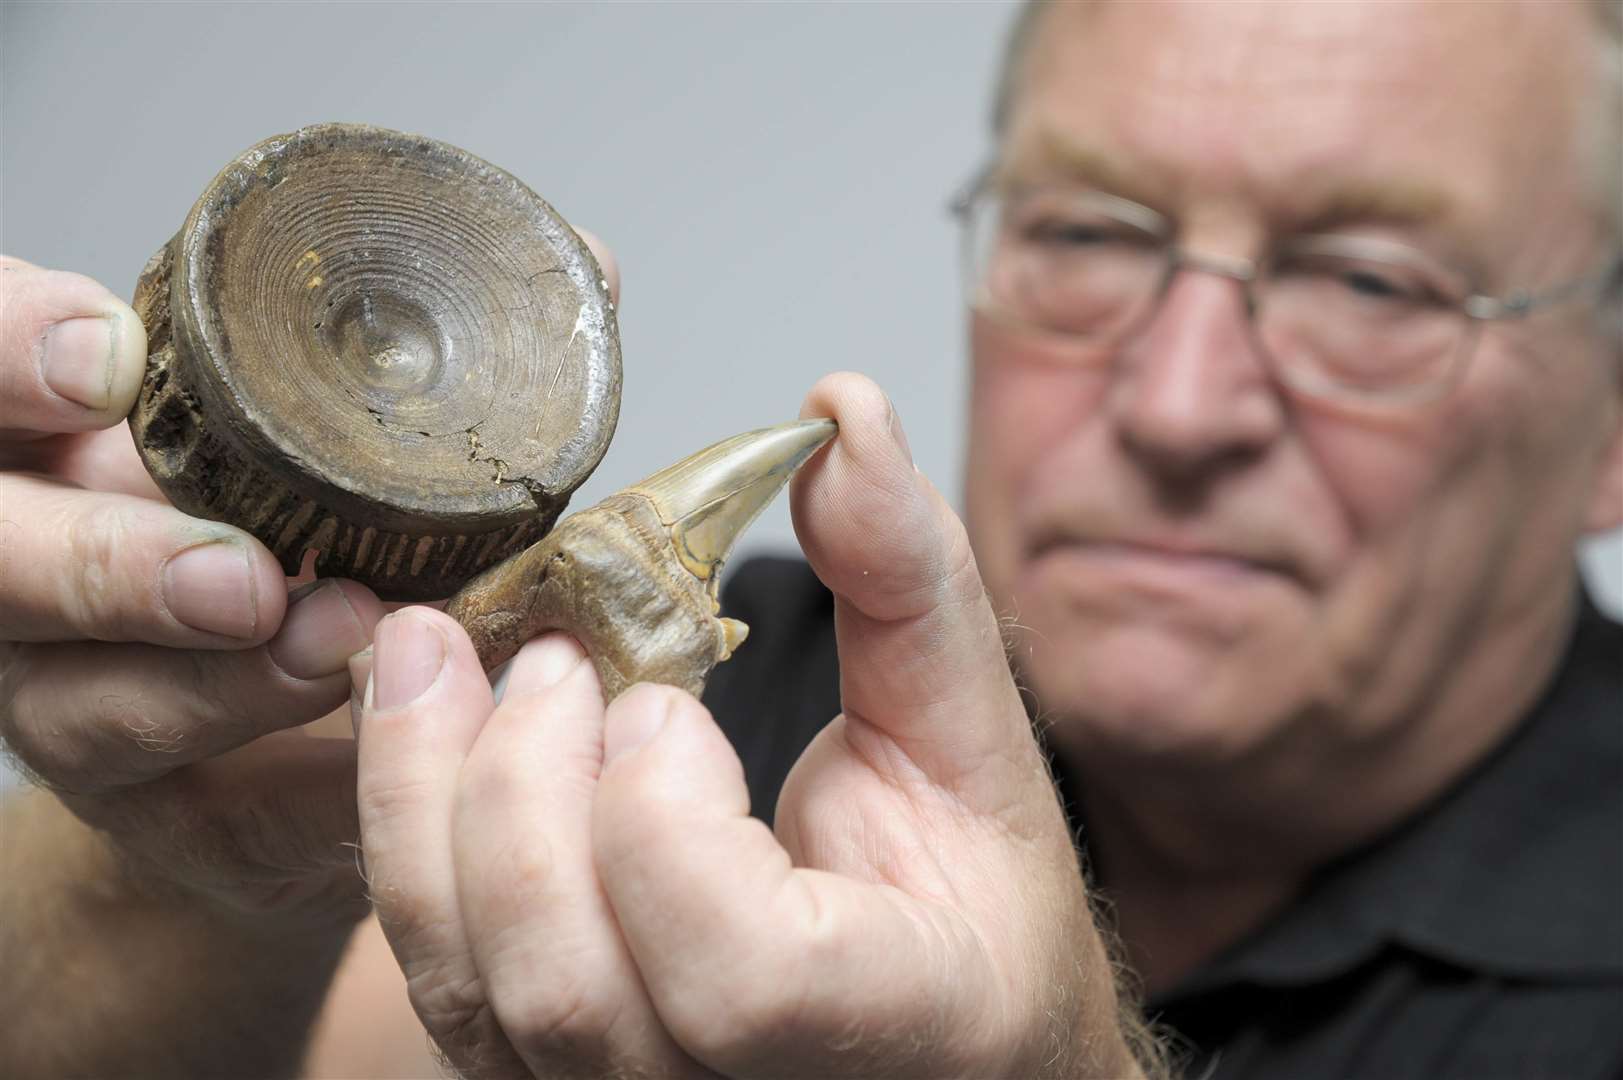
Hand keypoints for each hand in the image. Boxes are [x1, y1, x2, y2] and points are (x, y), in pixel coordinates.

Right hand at [0, 255, 385, 929]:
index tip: (110, 355)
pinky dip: (315, 786)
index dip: (13, 354)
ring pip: (94, 703)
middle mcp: (30, 565)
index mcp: (50, 439)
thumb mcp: (315, 434)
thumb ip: (416, 357)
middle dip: (107, 563)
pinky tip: (386, 756)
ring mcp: (73, 696)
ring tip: (341, 648)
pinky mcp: (158, 808)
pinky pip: (219, 809)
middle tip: (245, 574)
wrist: (251, 742)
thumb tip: (582, 268)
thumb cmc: (286, 542)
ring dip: (224, 687)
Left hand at [355, 373, 1144, 1077]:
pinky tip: (430, 730)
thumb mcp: (971, 735)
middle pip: (564, 987)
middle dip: (519, 781)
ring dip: (424, 797)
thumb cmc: (968, 898)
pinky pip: (435, 982)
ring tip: (438, 659)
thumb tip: (840, 414)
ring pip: (465, 995)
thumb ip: (904, 579)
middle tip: (552, 654)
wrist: (933, 1029)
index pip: (738, 978)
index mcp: (884, 1024)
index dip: (669, 822)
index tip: (671, 706)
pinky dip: (403, 840)